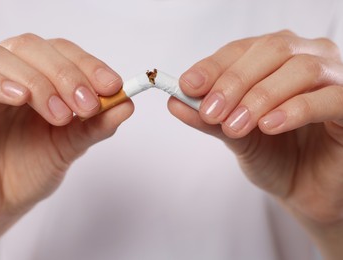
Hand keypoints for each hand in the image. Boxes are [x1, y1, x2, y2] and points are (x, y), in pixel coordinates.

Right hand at [0, 33, 132, 258]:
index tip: (113, 86)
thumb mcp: (68, 147)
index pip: (61, 52)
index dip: (88, 64)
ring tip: (59, 115)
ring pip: (0, 56)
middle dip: (66, 74)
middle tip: (86, 105)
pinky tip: (19, 97)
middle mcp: (6, 75)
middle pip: (32, 47)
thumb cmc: (26, 171)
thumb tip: (127, 104)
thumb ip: (94, 125)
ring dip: (37, 81)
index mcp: (35, 78)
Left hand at [169, 30, 342, 258]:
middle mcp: (307, 58)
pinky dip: (295, 109)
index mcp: (275, 59)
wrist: (305, 189)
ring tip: (236, 125)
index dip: (213, 66)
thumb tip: (174, 102)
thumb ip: (208, 118)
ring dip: (261, 96)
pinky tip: (270, 126)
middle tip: (211, 112)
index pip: (241, 49)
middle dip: (234, 81)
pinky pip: (329, 98)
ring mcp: (334, 78)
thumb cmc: (273, 155)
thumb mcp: (234, 135)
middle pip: (271, 50)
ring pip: (300, 69)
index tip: (187, 87)